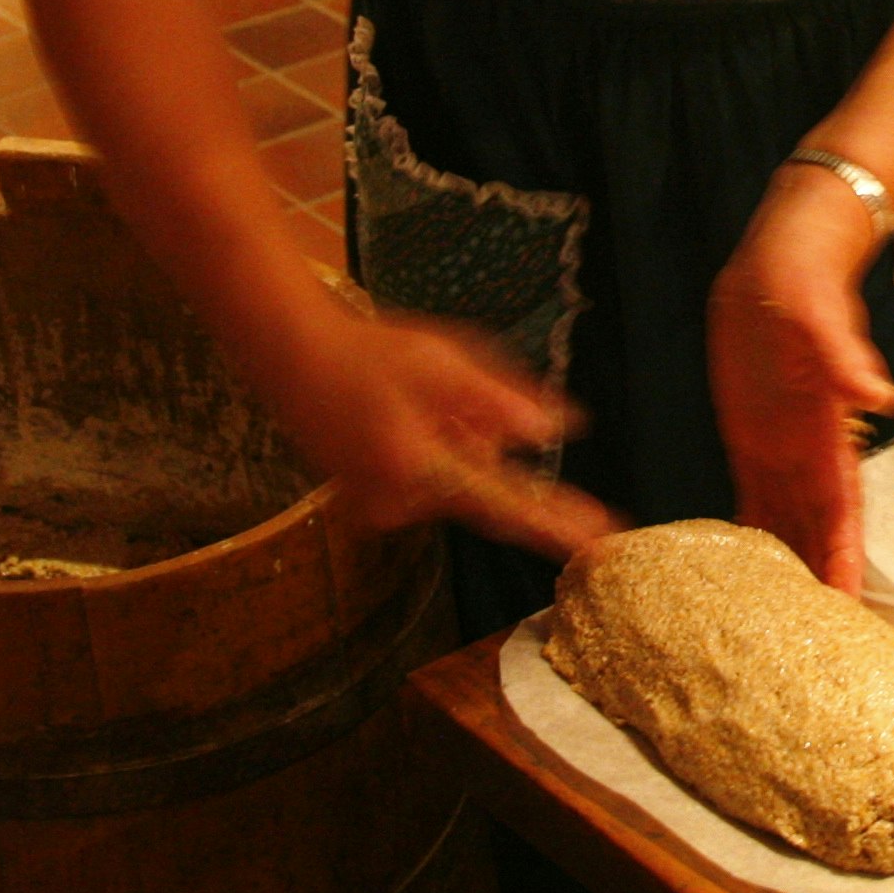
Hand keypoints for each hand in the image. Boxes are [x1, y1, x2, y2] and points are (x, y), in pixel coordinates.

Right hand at [277, 308, 614, 563]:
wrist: (292, 357)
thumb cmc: (370, 350)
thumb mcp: (443, 358)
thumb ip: (498, 399)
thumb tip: (553, 431)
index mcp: (420, 465)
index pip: (506, 503)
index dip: (557, 523)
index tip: (600, 542)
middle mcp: (400, 501)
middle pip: (481, 486)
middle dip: (479, 441)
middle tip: (437, 396)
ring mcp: (382, 507)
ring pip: (456, 483)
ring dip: (455, 443)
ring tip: (411, 396)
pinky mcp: (373, 505)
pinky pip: (430, 485)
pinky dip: (434, 452)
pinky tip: (400, 415)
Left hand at [708, 174, 893, 590]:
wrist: (783, 258)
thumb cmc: (807, 283)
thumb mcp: (823, 316)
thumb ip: (846, 359)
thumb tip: (880, 395)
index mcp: (828, 431)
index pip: (840, 510)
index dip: (842, 557)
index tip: (845, 607)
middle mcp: (806, 450)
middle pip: (814, 531)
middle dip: (816, 581)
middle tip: (811, 642)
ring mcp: (777, 445)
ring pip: (783, 522)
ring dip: (783, 566)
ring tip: (776, 623)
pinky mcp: (749, 433)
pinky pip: (750, 495)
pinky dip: (746, 533)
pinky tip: (737, 566)